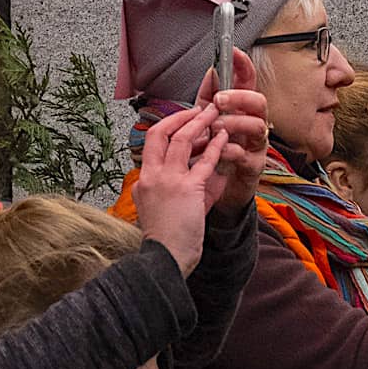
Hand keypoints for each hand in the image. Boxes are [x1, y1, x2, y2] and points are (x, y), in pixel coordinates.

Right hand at [131, 105, 228, 276]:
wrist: (165, 259)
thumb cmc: (165, 241)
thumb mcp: (159, 210)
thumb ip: (169, 189)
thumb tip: (187, 177)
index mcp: (143, 181)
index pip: (151, 143)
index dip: (168, 127)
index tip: (182, 121)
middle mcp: (151, 176)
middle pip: (160, 133)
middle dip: (181, 116)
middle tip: (197, 108)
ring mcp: (168, 181)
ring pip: (183, 140)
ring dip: (200, 123)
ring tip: (214, 113)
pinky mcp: (188, 190)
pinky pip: (204, 161)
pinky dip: (216, 146)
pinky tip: (224, 137)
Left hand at [197, 49, 268, 218]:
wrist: (219, 188)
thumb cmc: (215, 151)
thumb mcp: (208, 119)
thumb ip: (209, 95)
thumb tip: (211, 69)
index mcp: (243, 109)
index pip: (249, 82)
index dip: (244, 66)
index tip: (234, 52)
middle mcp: (254, 124)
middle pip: (259, 101)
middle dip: (240, 96)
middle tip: (219, 99)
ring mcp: (256, 145)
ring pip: (256, 126)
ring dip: (234, 123)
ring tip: (216, 127)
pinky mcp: (253, 167)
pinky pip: (246, 154)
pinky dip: (230, 150)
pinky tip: (218, 149)